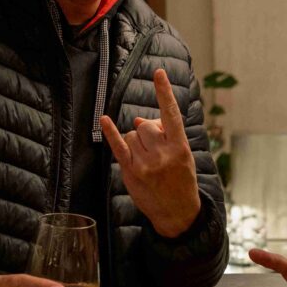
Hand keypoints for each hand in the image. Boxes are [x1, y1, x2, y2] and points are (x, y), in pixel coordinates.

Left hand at [100, 68, 200, 237]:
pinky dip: (110, 132)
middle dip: (147, 133)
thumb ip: (164, 136)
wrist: (178, 214)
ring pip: (132, 135)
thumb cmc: (181, 181)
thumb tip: (138, 121)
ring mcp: (146, 163)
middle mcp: (162, 153)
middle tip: (156, 151)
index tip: (159, 73)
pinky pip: (118, 147)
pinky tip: (103, 119)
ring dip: (136, 143)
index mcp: (180, 146)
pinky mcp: (131, 172)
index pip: (171, 114)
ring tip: (148, 161)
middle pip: (145, 126)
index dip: (164, 92)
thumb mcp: (183, 156)